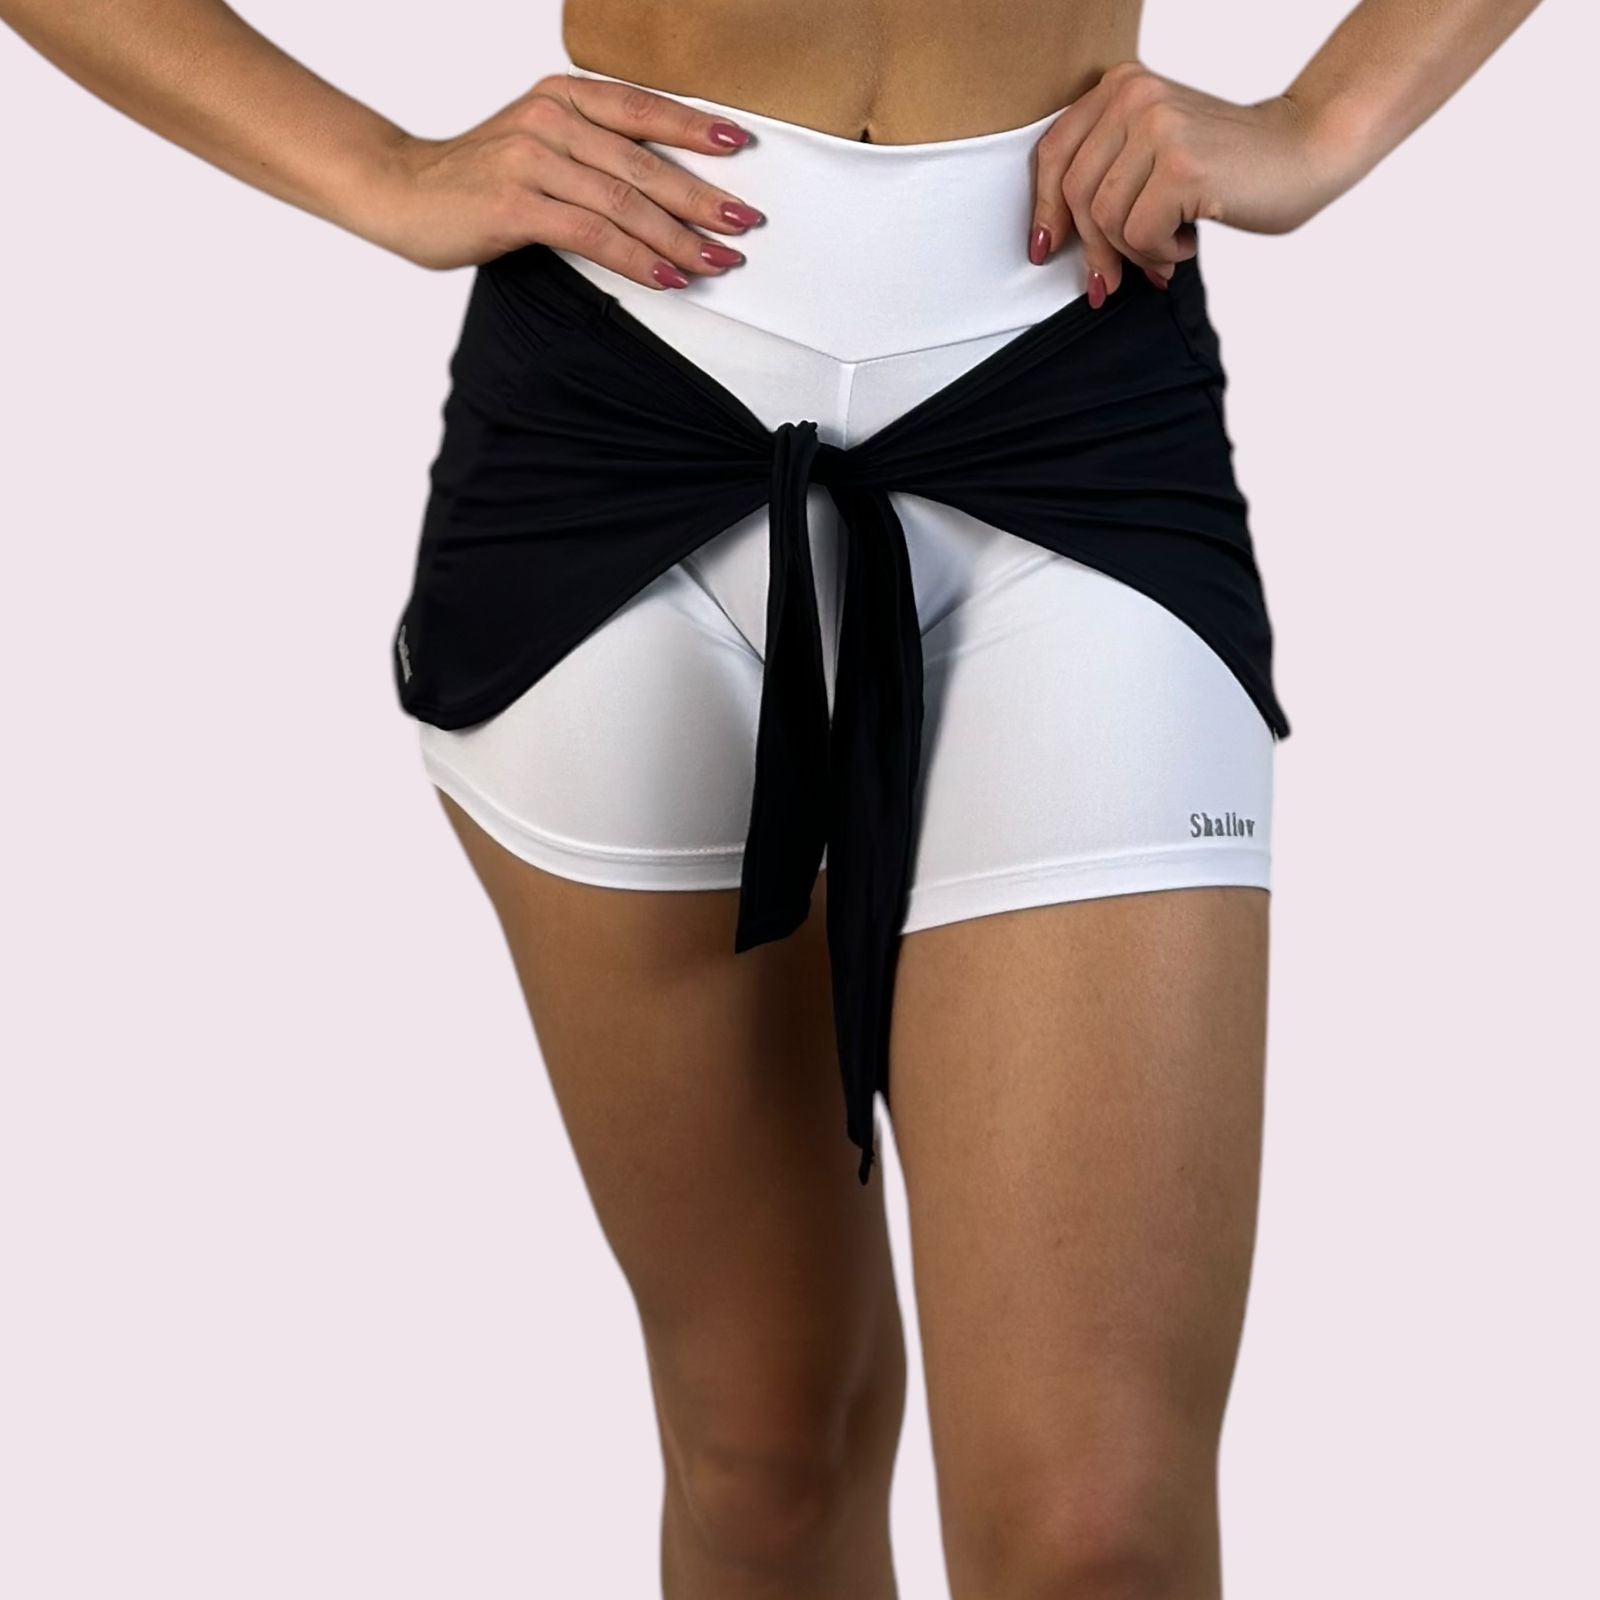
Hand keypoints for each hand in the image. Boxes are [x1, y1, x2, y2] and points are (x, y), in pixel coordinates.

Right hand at [360, 73, 765, 284]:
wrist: (399, 191)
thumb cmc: (475, 179)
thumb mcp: (538, 146)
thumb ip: (590, 155)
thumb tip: (662, 191)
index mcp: (560, 96)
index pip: (641, 107)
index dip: (694, 127)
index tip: (739, 148)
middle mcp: (548, 117)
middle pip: (643, 161)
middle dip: (701, 196)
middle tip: (743, 222)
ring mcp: (530, 158)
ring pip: (624, 201)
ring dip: (678, 237)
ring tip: (716, 261)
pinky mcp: (515, 204)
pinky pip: (591, 233)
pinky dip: (635, 258)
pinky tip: (665, 276)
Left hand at [1029, 60, 1343, 302]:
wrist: (1308, 149)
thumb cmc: (1230, 163)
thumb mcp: (1154, 151)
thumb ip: (1107, 173)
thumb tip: (1051, 237)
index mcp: (1121, 87)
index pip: (1055, 154)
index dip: (1043, 209)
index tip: (1044, 247)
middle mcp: (1134, 97)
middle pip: (1076, 194)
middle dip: (1091, 249)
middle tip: (1109, 281)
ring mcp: (1158, 127)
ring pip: (1105, 218)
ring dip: (1133, 252)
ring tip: (1165, 252)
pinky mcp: (1181, 165)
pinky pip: (1139, 234)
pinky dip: (1160, 253)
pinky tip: (1186, 242)